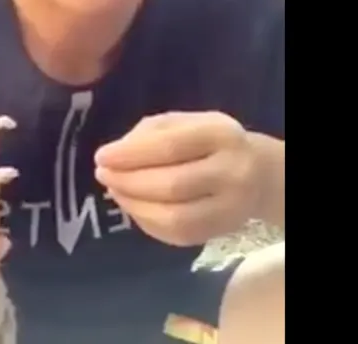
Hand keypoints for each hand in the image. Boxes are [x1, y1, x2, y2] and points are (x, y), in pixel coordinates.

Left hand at [94, 111, 264, 246]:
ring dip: (134, 206)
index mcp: (220, 134)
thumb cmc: (208, 141)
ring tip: (115, 191)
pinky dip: (147, 223)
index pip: (170, 146)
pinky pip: (177, 235)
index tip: (101, 157)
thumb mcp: (183, 122)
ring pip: (174, 218)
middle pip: (171, 185)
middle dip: (128, 182)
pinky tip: (134, 207)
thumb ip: (148, 134)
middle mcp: (231, 172)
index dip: (130, 154)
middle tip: (103, 175)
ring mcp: (230, 207)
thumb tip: (113, 157)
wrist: (256, 172)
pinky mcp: (221, 232)